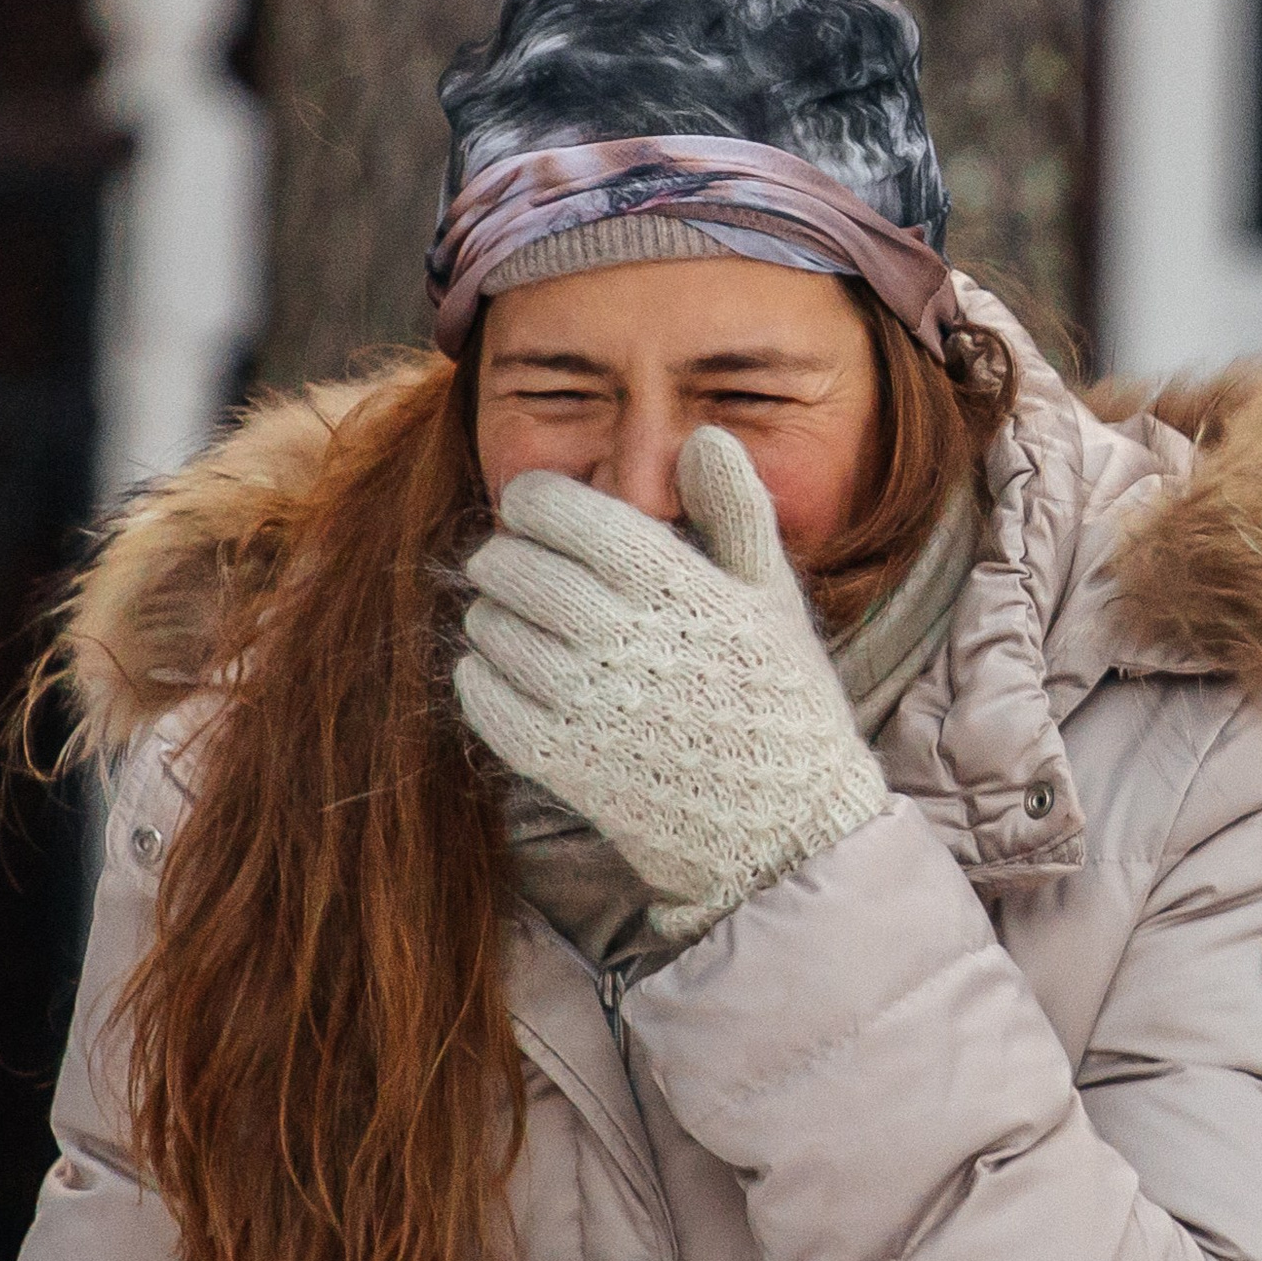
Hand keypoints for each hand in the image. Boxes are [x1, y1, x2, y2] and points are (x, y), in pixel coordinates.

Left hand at [455, 423, 887, 931]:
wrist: (782, 824)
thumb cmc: (778, 694)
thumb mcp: (772, 594)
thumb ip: (736, 510)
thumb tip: (705, 436)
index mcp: (673, 585)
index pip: (561, 512)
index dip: (533, 500)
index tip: (535, 508)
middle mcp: (622, 638)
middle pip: (512, 567)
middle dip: (503, 556)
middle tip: (513, 562)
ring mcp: (586, 704)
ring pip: (491, 630)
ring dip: (490, 616)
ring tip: (516, 618)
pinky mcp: (561, 763)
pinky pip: (483, 699)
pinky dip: (479, 677)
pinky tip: (503, 671)